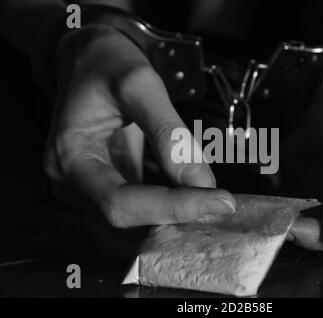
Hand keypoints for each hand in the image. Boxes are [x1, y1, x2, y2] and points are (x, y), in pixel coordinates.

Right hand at [44, 25, 235, 229]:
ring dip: (172, 222)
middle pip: (125, 222)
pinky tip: (196, 202)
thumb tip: (202, 182)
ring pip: (131, 227)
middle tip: (223, 206)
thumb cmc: (108, 63)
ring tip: (213, 207)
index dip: (173, 208)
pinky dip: (166, 212)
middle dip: (176, 219)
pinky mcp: (106, 188)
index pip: (120, 203)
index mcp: (69, 158)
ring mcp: (87, 190)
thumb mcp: (139, 85)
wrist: (89, 60)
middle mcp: (71, 185)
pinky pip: (137, 213)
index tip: (222, 201)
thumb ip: (169, 134)